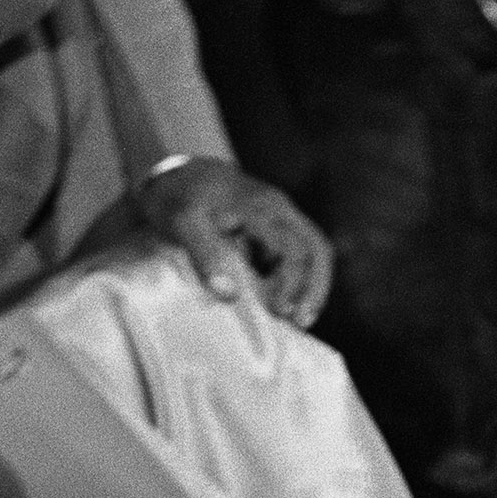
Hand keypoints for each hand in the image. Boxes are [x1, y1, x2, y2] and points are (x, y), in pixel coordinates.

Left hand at [136, 157, 333, 326]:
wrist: (178, 175)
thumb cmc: (179, 198)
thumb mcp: (181, 222)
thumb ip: (202, 255)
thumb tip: (229, 295)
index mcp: (260, 206)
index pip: (294, 250)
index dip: (292, 284)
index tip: (277, 311)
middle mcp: (279, 209)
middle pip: (317, 249)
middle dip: (314, 289)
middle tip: (299, 322)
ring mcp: (282, 217)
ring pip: (315, 253)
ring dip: (312, 288)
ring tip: (297, 319)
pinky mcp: (279, 228)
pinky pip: (302, 255)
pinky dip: (299, 282)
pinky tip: (284, 302)